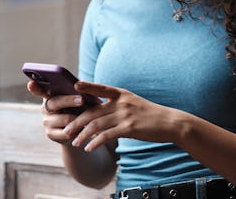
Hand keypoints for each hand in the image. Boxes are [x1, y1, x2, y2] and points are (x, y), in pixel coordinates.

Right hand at [27, 80, 86, 144]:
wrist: (79, 130)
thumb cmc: (79, 109)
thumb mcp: (79, 99)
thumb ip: (77, 93)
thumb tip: (84, 89)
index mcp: (50, 95)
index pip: (40, 89)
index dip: (35, 88)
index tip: (31, 83)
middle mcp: (45, 107)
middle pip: (55, 102)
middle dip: (69, 100)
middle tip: (82, 99)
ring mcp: (46, 121)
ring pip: (64, 119)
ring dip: (77, 118)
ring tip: (87, 118)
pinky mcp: (50, 134)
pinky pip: (66, 132)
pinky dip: (77, 130)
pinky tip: (82, 129)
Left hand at [62, 81, 181, 151]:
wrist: (169, 122)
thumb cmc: (149, 115)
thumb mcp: (133, 103)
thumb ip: (117, 105)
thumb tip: (98, 111)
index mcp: (122, 94)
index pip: (101, 88)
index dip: (87, 86)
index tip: (74, 86)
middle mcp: (122, 102)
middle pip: (93, 111)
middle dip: (77, 122)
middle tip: (66, 130)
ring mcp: (125, 115)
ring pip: (96, 125)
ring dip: (83, 135)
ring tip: (75, 143)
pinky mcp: (129, 128)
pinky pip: (106, 136)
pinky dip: (95, 142)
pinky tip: (89, 148)